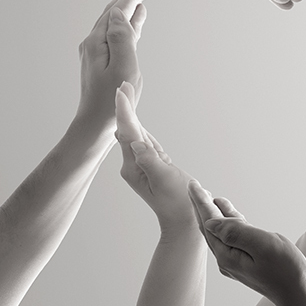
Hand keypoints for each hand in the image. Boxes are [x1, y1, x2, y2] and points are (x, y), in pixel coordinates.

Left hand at [76, 0, 156, 130]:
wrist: (95, 125)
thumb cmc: (113, 101)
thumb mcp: (123, 68)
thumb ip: (123, 37)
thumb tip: (120, 12)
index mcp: (98, 41)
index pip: (119, 7)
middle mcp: (94, 42)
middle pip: (113, 9)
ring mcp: (96, 51)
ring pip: (114, 21)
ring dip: (129, 7)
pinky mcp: (101, 60)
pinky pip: (116, 34)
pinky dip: (128, 24)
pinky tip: (137, 22)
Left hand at [115, 82, 195, 231]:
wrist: (183, 221)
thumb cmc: (179, 203)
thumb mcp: (165, 181)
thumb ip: (151, 161)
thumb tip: (137, 143)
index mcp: (134, 167)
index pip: (128, 133)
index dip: (125, 111)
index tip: (121, 92)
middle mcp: (133, 164)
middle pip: (128, 131)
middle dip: (125, 107)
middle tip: (123, 85)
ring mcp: (141, 166)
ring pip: (135, 135)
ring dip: (130, 115)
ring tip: (125, 95)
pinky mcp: (151, 167)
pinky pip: (145, 143)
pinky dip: (140, 128)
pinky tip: (135, 121)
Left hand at [189, 182, 305, 305]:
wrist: (300, 295)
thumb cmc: (286, 270)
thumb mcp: (262, 245)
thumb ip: (236, 231)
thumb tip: (211, 222)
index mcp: (227, 255)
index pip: (209, 222)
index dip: (201, 202)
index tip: (193, 185)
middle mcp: (228, 260)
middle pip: (210, 228)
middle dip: (202, 207)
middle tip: (195, 188)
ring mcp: (238, 262)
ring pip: (222, 233)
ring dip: (216, 214)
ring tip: (210, 198)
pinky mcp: (249, 262)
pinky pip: (234, 238)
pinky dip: (231, 223)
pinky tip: (233, 216)